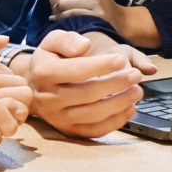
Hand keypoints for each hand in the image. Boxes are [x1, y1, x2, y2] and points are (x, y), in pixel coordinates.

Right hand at [11, 30, 157, 138]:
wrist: (34, 88)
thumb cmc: (50, 61)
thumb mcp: (52, 42)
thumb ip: (67, 40)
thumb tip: (84, 46)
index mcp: (44, 74)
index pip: (75, 71)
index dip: (100, 66)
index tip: (121, 60)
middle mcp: (49, 99)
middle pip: (87, 94)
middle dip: (115, 84)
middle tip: (136, 75)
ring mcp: (58, 118)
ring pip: (92, 115)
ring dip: (119, 104)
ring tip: (137, 91)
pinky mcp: (68, 131)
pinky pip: (93, 131)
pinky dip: (115, 122)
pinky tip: (129, 109)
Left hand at [49, 0, 159, 46]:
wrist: (119, 19)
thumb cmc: (104, 1)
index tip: (59, 2)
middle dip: (53, 5)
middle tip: (58, 10)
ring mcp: (90, 4)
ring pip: (61, 7)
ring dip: (57, 14)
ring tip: (61, 17)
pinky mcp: (92, 16)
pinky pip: (70, 16)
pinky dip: (63, 20)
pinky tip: (64, 22)